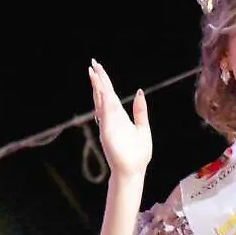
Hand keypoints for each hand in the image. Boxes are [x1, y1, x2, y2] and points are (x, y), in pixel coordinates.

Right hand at [88, 59, 151, 176]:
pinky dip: (103, 104)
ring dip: (98, 88)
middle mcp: (111, 119)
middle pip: (103, 95)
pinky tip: (102, 92)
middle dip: (98, 79)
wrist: (133, 171)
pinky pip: (105, 115)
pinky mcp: (108, 133)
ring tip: (93, 73)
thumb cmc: (137, 154)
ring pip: (101, 102)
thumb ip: (140, 111)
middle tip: (92, 64)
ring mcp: (108, 125)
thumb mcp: (143, 128)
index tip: (99, 67)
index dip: (104, 81)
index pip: (110, 94)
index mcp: (119, 116)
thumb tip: (139, 92)